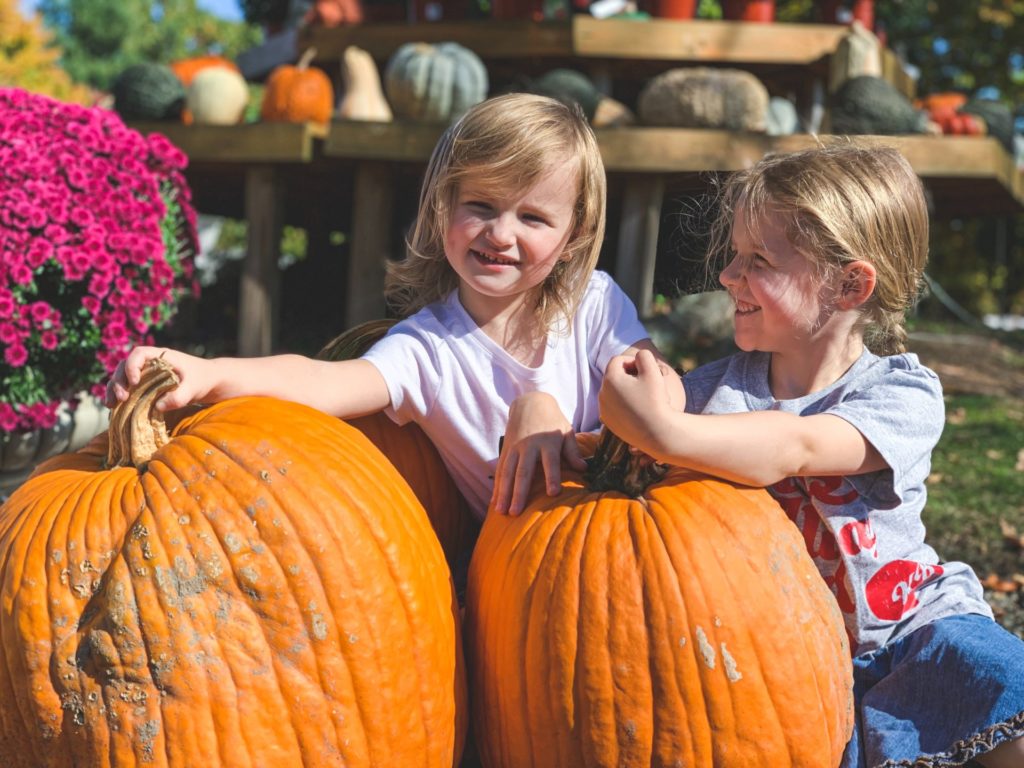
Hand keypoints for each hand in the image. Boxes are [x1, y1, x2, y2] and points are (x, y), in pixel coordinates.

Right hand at [105, 346, 213, 411]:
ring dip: (114, 389)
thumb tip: (158, 407)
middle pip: (125, 366)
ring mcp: (145, 374)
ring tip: (111, 404)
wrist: (209, 383)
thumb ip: (179, 396)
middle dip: (119, 381)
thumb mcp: (194, 387)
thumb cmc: (202, 380)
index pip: (139, 354)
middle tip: (123, 398)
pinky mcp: (145, 386)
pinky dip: (118, 396)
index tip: (135, 382)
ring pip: (121, 377)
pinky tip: (113, 408)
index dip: (132, 366)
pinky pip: (127, 388)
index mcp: (161, 356)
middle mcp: (149, 363)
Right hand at [491, 392, 586, 516]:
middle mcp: (529, 446)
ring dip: (503, 493)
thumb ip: (573, 451)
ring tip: (501, 511)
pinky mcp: (505, 450)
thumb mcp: (566, 431)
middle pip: (523, 472)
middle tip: (516, 512)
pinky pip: (500, 471)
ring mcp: (514, 449)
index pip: (550, 462)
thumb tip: (583, 469)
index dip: (552, 477)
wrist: (530, 402)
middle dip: (519, 492)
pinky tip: (495, 502)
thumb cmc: (552, 421)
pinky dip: (497, 487)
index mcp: (547, 442)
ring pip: (507, 473)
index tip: (553, 493)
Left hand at [599, 349, 682, 451]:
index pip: (617, 361)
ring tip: (643, 397)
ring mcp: (604, 410)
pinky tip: (639, 410)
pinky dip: (624, 405)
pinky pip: (615, 407)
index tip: (646, 372)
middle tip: (646, 383)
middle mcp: (602, 394)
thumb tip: (638, 356)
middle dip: (628, 376)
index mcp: (610, 379)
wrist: (658, 433)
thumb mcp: (653, 371)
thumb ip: (644, 356)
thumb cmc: (656, 400)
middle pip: (614, 376)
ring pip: (614, 392)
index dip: (633, 362)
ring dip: (626, 391)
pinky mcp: (609, 423)